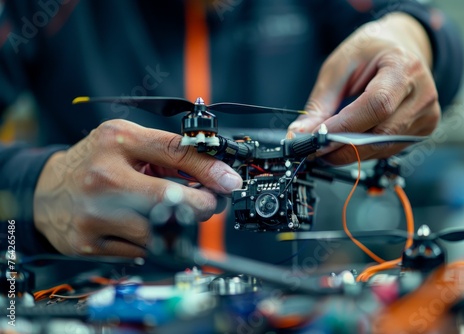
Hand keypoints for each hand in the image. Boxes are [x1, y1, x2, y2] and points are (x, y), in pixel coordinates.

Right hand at [33, 119, 241, 256]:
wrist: (45, 191)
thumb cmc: (93, 162)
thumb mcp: (126, 141)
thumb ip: (166, 152)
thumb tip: (213, 173)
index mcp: (117, 141)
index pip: (175, 152)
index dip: (210, 169)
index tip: (230, 181)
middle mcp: (104, 177)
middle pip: (171, 199)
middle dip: (202, 205)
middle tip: (208, 203)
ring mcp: (95, 213)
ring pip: (160, 231)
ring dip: (179, 226)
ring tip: (176, 214)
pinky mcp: (89, 243)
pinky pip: (140, 250)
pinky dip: (153, 241)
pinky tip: (146, 228)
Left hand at [289, 12, 439, 164]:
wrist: (399, 48)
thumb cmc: (370, 52)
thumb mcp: (339, 67)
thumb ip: (321, 102)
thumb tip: (300, 134)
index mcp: (404, 67)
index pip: (377, 105)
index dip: (345, 127)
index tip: (317, 138)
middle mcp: (422, 93)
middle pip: (382, 133)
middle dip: (344, 147)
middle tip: (315, 150)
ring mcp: (426, 114)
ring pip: (384, 148)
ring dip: (352, 153)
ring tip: (327, 147)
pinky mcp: (423, 129)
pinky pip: (389, 150)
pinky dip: (365, 151)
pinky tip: (348, 144)